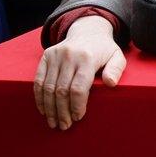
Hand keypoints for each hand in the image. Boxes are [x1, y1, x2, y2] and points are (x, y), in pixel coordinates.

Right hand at [34, 15, 125, 129]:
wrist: (87, 31)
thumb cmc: (104, 50)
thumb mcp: (117, 56)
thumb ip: (116, 69)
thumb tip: (111, 84)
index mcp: (87, 58)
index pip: (78, 87)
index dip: (77, 106)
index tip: (78, 118)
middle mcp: (69, 56)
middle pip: (61, 90)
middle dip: (62, 111)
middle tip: (65, 126)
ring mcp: (55, 56)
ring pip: (48, 88)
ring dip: (50, 109)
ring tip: (54, 123)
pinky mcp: (46, 56)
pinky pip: (38, 80)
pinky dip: (39, 98)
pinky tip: (44, 110)